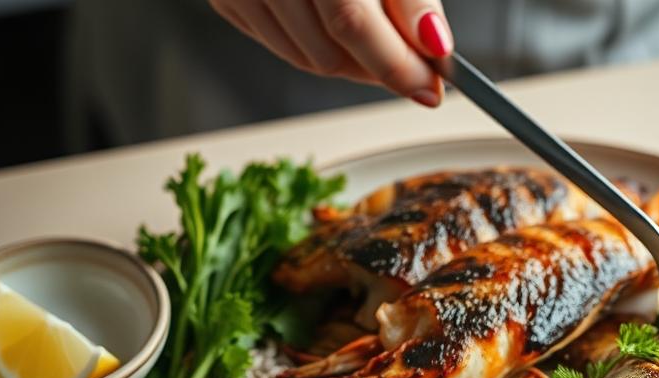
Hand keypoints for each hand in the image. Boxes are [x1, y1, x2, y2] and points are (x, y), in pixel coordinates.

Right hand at [208, 0, 452, 106]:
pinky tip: (331, 21)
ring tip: (378, 37)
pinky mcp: (225, 0)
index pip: (351, 23)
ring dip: (350, 61)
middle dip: (377, 67)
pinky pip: (279, 45)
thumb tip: (433, 45)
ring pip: (305, 59)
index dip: (395, 65)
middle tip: (412, 63)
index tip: (428, 88)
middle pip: (328, 53)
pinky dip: (315, 45)